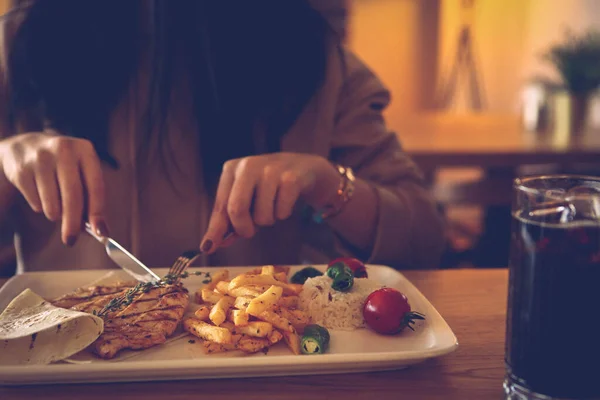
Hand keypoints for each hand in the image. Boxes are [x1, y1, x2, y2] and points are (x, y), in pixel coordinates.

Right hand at [0, 132, 107, 244]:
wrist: (26, 147)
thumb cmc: (64, 167)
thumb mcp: (81, 173)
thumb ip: (91, 199)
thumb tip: (99, 230)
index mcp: (85, 150)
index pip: (96, 186)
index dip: (98, 212)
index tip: (100, 233)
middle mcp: (64, 150)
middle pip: (73, 195)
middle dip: (73, 223)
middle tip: (71, 240)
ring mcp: (40, 158)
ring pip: (52, 203)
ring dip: (55, 214)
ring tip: (55, 206)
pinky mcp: (21, 170)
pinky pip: (35, 202)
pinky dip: (40, 207)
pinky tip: (40, 193)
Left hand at [200, 153, 339, 252]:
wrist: (304, 168)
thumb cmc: (269, 186)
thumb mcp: (247, 197)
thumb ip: (230, 220)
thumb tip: (211, 244)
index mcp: (231, 169)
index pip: (220, 205)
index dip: (215, 229)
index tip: (208, 247)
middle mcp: (248, 166)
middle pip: (236, 209)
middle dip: (243, 228)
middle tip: (250, 232)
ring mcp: (270, 170)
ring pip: (262, 216)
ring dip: (268, 220)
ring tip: (272, 207)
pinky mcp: (290, 178)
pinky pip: (282, 212)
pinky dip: (283, 214)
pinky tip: (286, 201)